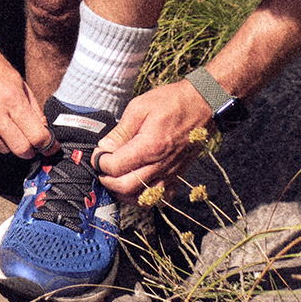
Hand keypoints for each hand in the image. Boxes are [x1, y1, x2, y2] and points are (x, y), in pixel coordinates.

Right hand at [0, 47, 51, 157]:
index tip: (48, 146)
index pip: (36, 136)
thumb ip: (33, 109)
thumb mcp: (20, 82)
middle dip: (30, 150)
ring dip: (9, 145)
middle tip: (30, 144)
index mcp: (11, 98)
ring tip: (7, 130)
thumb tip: (43, 132)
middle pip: (20, 149)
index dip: (46, 145)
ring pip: (2, 150)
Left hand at [92, 79, 214, 196]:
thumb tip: (105, 147)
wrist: (203, 105)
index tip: (97, 155)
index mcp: (150, 146)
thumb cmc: (172, 102)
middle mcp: (161, 165)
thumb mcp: (139, 107)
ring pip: (141, 199)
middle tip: (102, 168)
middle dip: (107, 180)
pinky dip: (145, 197)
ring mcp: (171, 173)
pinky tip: (136, 184)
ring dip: (123, 193)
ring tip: (115, 178)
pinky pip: (160, 199)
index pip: (115, 167)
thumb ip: (120, 131)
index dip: (100, 162)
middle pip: (125, 187)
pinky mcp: (178, 177)